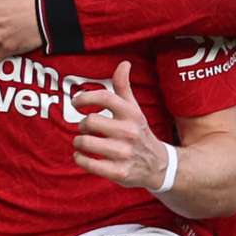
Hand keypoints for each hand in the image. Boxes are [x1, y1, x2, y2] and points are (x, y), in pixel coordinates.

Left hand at [72, 61, 168, 191]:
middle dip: (81, 125)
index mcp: (131, 113)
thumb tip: (124, 63)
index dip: (85, 97)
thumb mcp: (134, 109)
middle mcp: (129, 132)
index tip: (76, 102)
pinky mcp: (119, 172)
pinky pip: (88, 163)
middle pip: (89, 121)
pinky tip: (82, 156)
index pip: (105, 97)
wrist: (160, 166)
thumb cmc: (139, 133)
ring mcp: (124, 153)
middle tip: (84, 128)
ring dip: (78, 142)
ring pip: (86, 142)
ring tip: (82, 142)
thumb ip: (124, 87)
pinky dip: (80, 158)